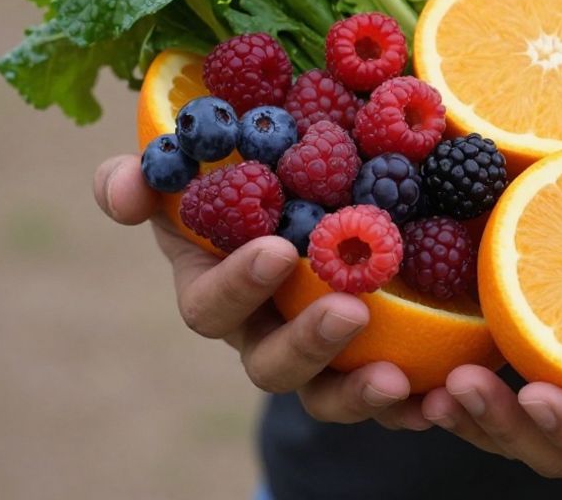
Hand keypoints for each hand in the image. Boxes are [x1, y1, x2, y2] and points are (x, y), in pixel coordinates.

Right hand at [93, 155, 431, 429]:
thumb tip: (125, 189)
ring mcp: (317, 353)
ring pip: (325, 395)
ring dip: (354, 391)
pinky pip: (386, 399)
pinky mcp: (371, 360)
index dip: (237, 284)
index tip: (276, 250)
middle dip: (306, 343)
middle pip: (270, 365)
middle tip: (350, 310)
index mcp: (218, 283)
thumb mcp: (205, 155)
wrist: (330, 170)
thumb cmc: (256, 162)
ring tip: (394, 377)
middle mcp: (263, 328)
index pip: (210, 305)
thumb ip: (154, 167)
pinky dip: (410, 406)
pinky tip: (436, 398)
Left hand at [420, 258, 561, 478]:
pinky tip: (426, 360)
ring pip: (521, 427)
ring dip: (473, 415)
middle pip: (558, 450)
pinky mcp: (555, 358)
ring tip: (432, 389)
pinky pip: (506, 385)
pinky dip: (467, 380)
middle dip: (505, 429)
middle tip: (460, 387)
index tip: (537, 396)